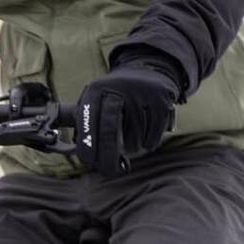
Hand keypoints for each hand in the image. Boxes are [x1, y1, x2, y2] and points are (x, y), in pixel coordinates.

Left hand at [76, 60, 180, 177]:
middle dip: (108, 159)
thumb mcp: (95, 102)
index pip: (88, 125)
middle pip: (109, 133)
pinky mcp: (162, 102)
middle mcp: (118, 88)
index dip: (87, 148)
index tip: (91, 162)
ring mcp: (142, 94)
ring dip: (131, 147)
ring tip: (132, 130)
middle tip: (112, 171)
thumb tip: (81, 156)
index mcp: (96, 89)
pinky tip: (146, 127)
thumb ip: (85, 128)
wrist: (149, 72)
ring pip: (132, 140)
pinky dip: (147, 142)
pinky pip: (150, 139)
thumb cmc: (114, 98)